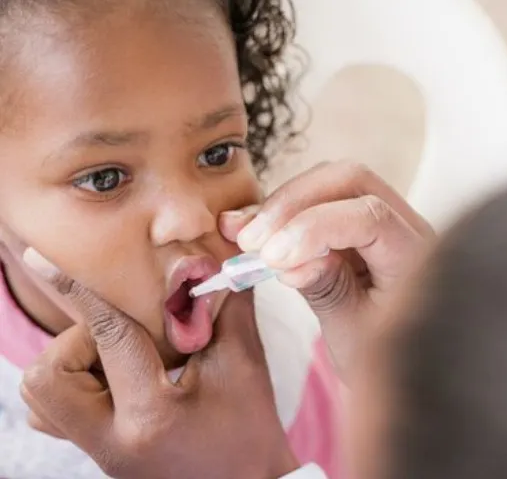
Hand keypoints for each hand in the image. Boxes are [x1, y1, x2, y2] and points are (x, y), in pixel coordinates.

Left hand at [19, 250, 298, 478]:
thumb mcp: (245, 362)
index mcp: (151, 413)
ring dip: (72, 365)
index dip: (79, 292)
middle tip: (125, 338)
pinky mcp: (99, 456)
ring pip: (44, 398)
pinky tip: (117, 379)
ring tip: (121, 359)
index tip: (45, 260)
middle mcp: (112, 439)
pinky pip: (58, 417)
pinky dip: (76, 387)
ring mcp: (100, 453)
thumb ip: (226, 306)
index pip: (108, 336)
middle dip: (75, 343)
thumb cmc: (252, 429)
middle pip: (48, 376)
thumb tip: (212, 262)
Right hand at [220, 162, 433, 376]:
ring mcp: (385, 218)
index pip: (370, 216)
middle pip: (351, 181)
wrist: (406, 367)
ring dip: (285, 204)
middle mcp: (407, 226)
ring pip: (333, 182)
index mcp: (416, 257)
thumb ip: (327, 291)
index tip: (272, 257)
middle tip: (252, 240)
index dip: (315, 228)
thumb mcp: (353, 335)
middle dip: (295, 203)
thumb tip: (288, 261)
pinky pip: (321, 200)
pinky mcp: (360, 222)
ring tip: (244, 237)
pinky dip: (284, 212)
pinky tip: (248, 228)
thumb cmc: (384, 359)